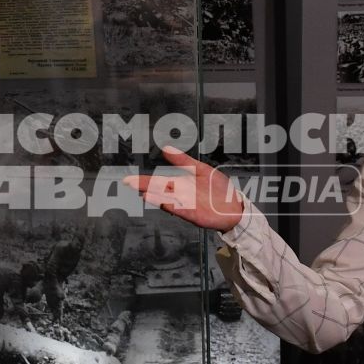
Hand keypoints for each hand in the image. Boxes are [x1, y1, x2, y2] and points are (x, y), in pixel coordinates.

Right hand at [127, 146, 244, 232]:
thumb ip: (183, 161)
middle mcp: (180, 195)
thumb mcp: (201, 170)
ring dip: (155, 196)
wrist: (234, 207)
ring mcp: (186, 205)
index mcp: (181, 185)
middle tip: (128, 183)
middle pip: (160, 190)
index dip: (145, 181)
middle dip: (145, 186)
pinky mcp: (194, 214)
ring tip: (142, 191)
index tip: (130, 179)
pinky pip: (180, 209)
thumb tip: (165, 148)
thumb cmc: (219, 189)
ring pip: (167, 199)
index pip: (159, 182)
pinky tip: (161, 202)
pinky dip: (170, 206)